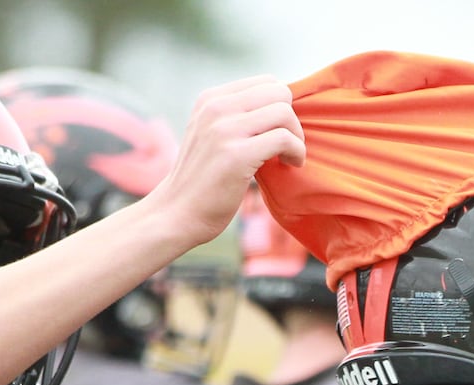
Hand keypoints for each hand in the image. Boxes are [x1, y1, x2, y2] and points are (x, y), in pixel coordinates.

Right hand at [150, 75, 304, 246]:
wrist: (177, 214)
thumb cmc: (202, 182)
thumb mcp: (210, 136)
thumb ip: (235, 118)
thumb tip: (281, 106)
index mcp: (210, 99)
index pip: (265, 82)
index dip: (280, 106)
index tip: (278, 132)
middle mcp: (216, 108)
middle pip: (279, 93)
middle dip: (292, 120)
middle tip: (287, 146)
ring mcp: (225, 130)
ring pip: (284, 113)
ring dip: (297, 137)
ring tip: (290, 157)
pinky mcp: (237, 155)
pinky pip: (284, 139)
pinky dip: (296, 152)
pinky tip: (291, 165)